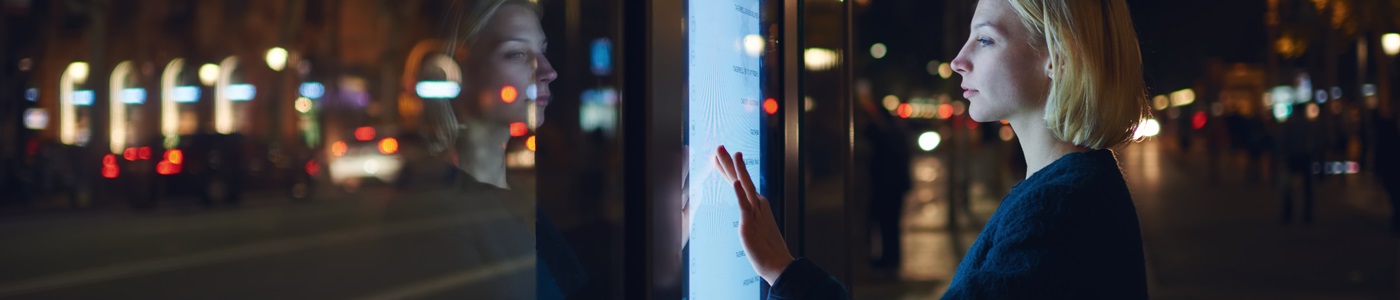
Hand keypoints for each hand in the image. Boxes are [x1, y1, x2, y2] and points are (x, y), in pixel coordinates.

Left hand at [713, 145, 793, 285]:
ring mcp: (755, 212)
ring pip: (744, 186)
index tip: (719, 158)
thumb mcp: (757, 228)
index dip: (729, 170)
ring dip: (735, 169)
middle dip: (729, 162)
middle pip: (741, 179)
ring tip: (728, 154)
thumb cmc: (767, 249)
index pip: (740, 183)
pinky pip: (744, 206)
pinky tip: (735, 183)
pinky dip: (740, 194)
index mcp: (758, 205)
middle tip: (719, 147)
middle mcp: (757, 204)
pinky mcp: (750, 224)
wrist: (779, 264)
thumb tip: (747, 213)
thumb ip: (751, 218)